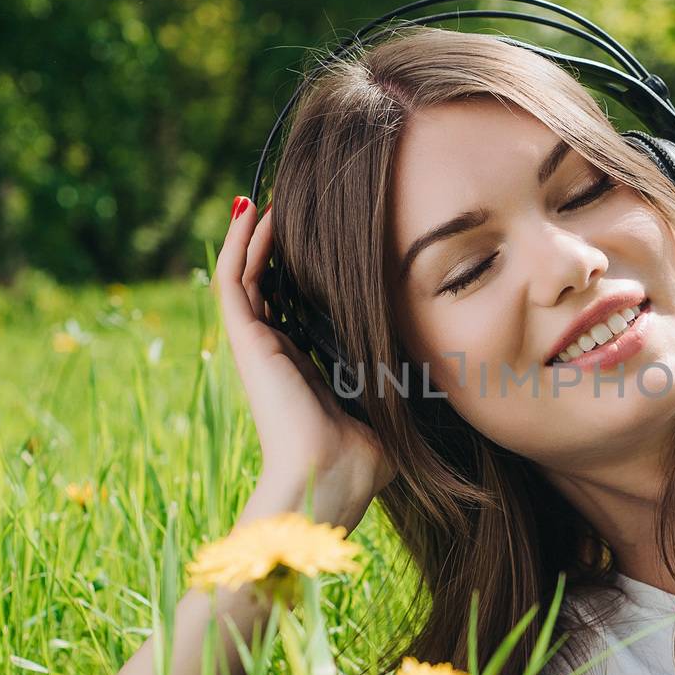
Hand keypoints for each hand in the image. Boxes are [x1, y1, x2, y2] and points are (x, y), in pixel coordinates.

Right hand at [214, 197, 396, 517]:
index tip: (317, 234)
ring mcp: (256, 345)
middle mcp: (274, 351)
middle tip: (288, 202)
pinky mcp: (246, 341)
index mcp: (302, 365)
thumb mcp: (388, 402)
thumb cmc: (365, 456)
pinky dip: (240, 244)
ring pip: (243, 274)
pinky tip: (254, 211)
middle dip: (273, 242)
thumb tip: (441, 362)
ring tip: (266, 197)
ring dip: (253, 234)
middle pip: (265, 282)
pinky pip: (234, 280)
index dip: (297, 268)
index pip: (291, 303)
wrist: (331, 477)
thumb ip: (400, 378)